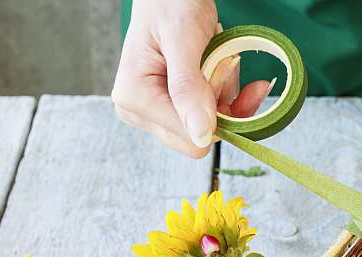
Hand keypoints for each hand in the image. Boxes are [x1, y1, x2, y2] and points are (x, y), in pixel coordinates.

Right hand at [111, 0, 272, 157]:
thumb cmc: (171, 3)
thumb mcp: (182, 40)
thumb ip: (188, 88)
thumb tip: (201, 135)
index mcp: (134, 99)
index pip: (189, 138)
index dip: (216, 113)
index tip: (224, 70)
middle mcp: (141, 113)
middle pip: (199, 138)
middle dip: (221, 102)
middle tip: (221, 60)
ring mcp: (157, 112)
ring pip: (211, 127)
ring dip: (225, 92)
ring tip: (216, 56)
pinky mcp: (174, 108)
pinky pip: (212, 115)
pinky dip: (227, 92)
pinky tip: (226, 65)